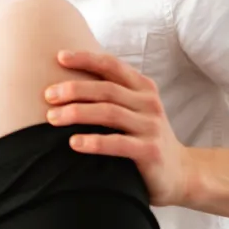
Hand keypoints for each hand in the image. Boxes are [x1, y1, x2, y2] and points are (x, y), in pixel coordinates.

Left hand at [46, 50, 192, 206]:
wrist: (180, 173)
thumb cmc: (145, 139)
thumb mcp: (134, 111)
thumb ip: (111, 96)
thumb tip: (65, 83)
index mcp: (143, 88)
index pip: (111, 66)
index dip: (85, 58)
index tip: (59, 56)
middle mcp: (149, 103)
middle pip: (106, 89)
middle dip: (74, 89)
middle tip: (47, 96)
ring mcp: (151, 126)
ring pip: (109, 112)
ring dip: (77, 113)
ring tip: (51, 118)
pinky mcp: (150, 151)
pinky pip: (118, 143)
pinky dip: (94, 141)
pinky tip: (73, 143)